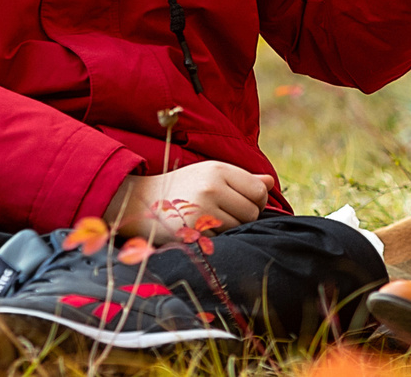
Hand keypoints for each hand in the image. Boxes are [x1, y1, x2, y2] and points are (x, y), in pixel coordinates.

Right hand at [108, 160, 273, 243]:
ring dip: (230, 229)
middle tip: (227, 216)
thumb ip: (242, 179)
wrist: (140, 201)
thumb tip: (270, 182)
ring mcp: (202, 209)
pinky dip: (217, 239)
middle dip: (245, 218)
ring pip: (238, 228)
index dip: (258, 201)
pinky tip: (202, 231)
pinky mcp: (193, 230)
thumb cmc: (181, 187)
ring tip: (211, 222)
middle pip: (252, 212)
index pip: (259, 190)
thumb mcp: (209, 175)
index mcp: (218, 170)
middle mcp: (212, 187)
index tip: (246, 205)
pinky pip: (221, 240)